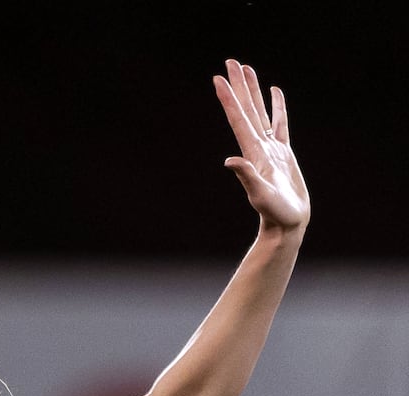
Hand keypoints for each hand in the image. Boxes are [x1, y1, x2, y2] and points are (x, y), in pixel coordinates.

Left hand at [214, 59, 310, 233]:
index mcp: (252, 152)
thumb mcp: (259, 194)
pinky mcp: (283, 152)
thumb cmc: (274, 212)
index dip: (229, 99)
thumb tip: (230, 161)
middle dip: (239, 85)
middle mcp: (258, 146)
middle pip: (247, 108)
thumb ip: (247, 177)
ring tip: (247, 68)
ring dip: (254, 91)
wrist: (287, 223)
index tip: (218, 79)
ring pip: (260, 111)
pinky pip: (280, 123)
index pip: (238, 119)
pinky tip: (275, 92)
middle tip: (231, 62)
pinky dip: (277, 106)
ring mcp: (270, 148)